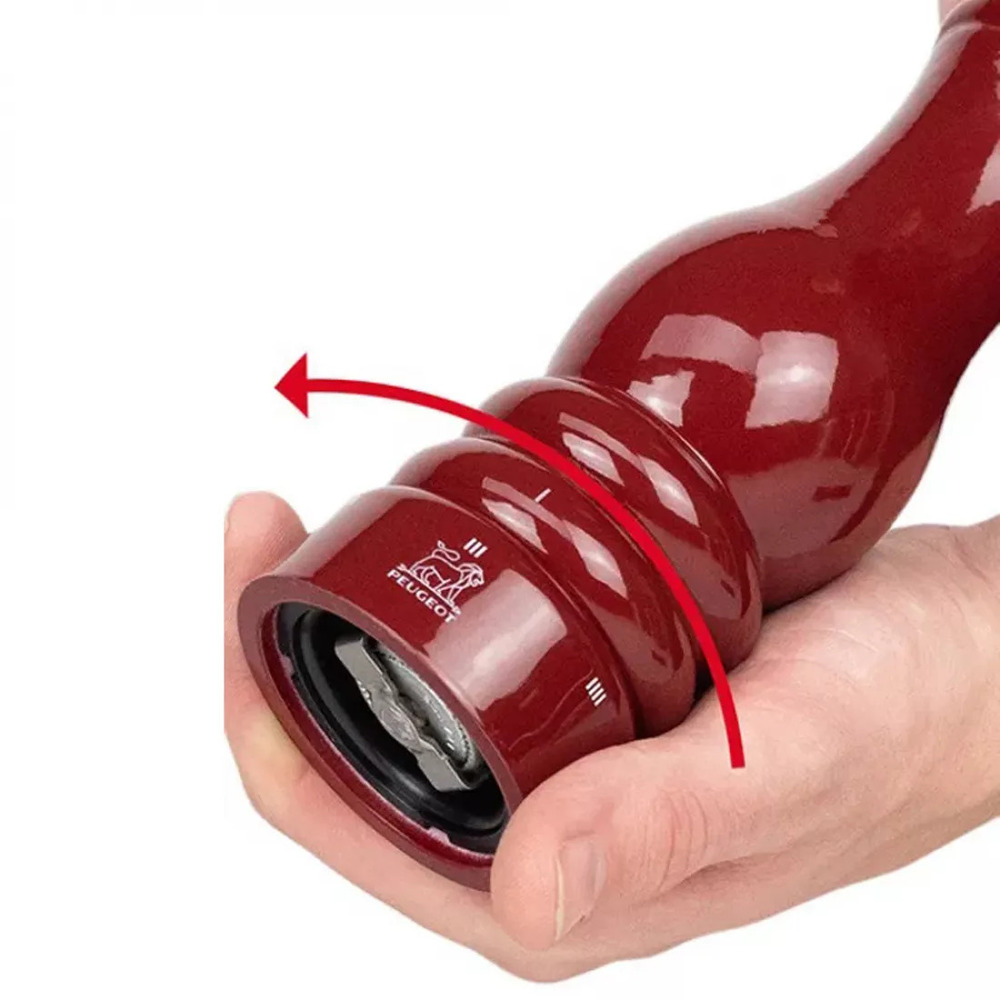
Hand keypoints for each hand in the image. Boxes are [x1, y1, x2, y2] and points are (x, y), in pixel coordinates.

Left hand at [225, 492, 999, 980]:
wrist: (974, 649)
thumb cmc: (913, 712)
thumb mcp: (799, 761)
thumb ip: (669, 825)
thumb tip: (525, 884)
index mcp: (554, 888)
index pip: (339, 816)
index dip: (262, 707)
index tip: (253, 571)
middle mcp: (544, 835)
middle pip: (347, 752)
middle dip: (276, 645)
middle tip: (269, 520)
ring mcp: (567, 766)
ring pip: (401, 703)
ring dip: (337, 615)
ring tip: (316, 518)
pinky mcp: (597, 702)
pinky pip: (472, 660)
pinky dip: (421, 600)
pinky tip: (417, 536)